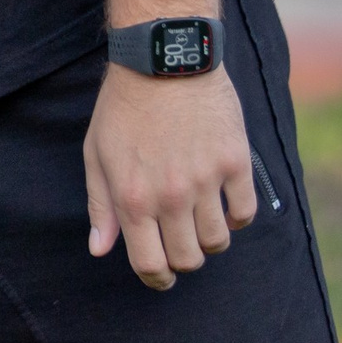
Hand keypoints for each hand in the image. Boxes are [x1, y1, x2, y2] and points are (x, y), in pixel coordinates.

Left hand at [83, 64, 255, 287]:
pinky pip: (245, 214)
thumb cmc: (122, 109)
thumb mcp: (97, 155)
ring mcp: (206, 181)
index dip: (155, 279)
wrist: (162, 63)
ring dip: (208, 238)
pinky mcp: (235, 164)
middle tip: (177, 241)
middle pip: (188, 259)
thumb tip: (100, 250)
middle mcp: (171, 196)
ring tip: (197, 217)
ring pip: (218, 242)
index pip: (150, 264)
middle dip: (181, 258)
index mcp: (133, 198)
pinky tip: (222, 202)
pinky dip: (236, 217)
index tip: (160, 276)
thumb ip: (100, 206)